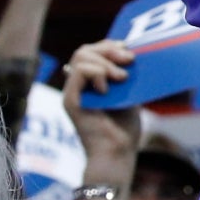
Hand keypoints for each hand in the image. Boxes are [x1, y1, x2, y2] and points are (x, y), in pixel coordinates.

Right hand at [62, 40, 141, 158]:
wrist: (117, 153)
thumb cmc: (124, 131)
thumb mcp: (130, 95)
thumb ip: (125, 76)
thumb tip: (128, 53)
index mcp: (90, 83)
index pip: (91, 52)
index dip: (108, 45)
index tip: (128, 49)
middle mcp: (78, 86)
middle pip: (84, 50)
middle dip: (108, 49)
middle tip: (129, 60)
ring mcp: (72, 92)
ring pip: (80, 57)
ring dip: (105, 63)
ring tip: (121, 78)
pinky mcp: (69, 101)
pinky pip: (79, 72)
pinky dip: (97, 74)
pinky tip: (108, 90)